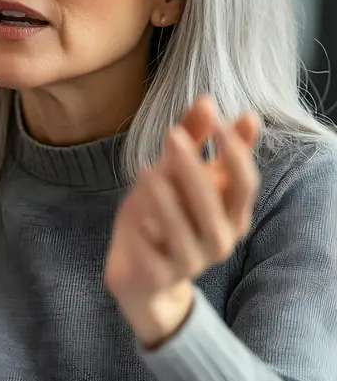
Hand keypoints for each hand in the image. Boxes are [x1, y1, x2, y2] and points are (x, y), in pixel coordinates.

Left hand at [105, 96, 260, 347]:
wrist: (144, 279)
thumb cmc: (165, 217)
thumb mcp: (177, 175)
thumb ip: (195, 140)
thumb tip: (208, 100)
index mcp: (232, 215)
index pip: (245, 183)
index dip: (236, 152)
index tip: (218, 119)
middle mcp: (219, 240)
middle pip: (215, 205)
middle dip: (195, 168)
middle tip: (173, 134)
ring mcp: (191, 263)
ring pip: (184, 231)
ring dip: (166, 200)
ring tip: (147, 170)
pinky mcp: (160, 277)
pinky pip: (153, 255)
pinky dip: (144, 234)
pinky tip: (135, 215)